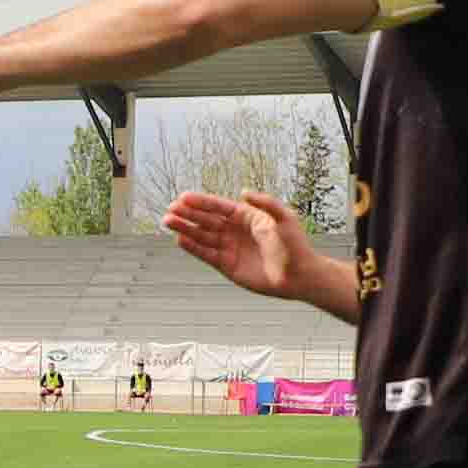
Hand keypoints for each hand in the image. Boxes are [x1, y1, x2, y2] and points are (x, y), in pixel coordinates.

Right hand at [164, 188, 315, 297]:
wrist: (299, 275)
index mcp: (247, 216)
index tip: (184, 198)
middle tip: (170, 209)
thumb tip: (243, 192)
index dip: (202, 202)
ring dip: (185, 228)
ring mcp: (230, 248)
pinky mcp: (227, 265)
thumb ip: (265, 203)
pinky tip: (180, 240)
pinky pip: (206, 254)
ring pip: (202, 236)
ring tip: (168, 222)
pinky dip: (193, 247)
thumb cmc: (295, 245)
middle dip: (188, 214)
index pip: (219, 206)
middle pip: (206, 220)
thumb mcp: (284, 218)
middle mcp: (235, 230)